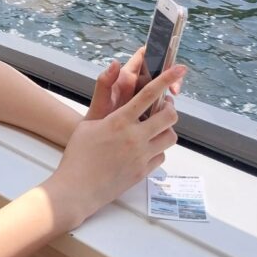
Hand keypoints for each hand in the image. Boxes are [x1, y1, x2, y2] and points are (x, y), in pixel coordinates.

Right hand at [47, 63, 185, 227]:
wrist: (77, 190)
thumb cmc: (78, 154)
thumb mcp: (88, 121)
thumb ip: (103, 94)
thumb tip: (114, 66)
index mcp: (119, 121)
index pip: (149, 95)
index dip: (166, 79)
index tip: (179, 69)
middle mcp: (134, 137)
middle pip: (169, 116)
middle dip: (170, 108)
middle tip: (162, 106)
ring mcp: (141, 156)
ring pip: (170, 137)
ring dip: (165, 129)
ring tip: (154, 127)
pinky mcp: (143, 172)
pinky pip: (161, 156)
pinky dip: (157, 148)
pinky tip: (145, 147)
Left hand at [86, 48, 184, 120]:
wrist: (99, 143)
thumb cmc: (96, 117)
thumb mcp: (100, 101)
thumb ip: (105, 81)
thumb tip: (115, 63)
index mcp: (126, 76)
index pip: (145, 55)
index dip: (158, 53)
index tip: (165, 65)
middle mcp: (137, 83)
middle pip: (160, 71)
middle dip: (170, 77)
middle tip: (173, 91)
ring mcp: (144, 97)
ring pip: (163, 90)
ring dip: (168, 97)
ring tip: (168, 108)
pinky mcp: (149, 111)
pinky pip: (162, 107)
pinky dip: (167, 111)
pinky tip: (165, 120)